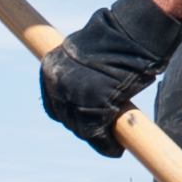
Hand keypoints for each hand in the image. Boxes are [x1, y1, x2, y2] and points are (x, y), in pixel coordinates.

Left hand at [38, 0, 181, 155]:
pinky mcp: (92, 106)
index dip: (69, 114)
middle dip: (83, 126)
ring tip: (111, 144)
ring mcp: (73, 95)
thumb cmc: (118, 40)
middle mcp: (57, 83)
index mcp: (49, 68)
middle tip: (102, 133)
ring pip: (81, 128)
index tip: (82, 121)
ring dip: (96, 138)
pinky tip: (116, 148)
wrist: (132, 32)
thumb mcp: (88, 56)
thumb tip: (89, 91)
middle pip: (66, 117)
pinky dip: (107, 145)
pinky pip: (97, 135)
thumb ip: (81, 74)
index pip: (54, 103)